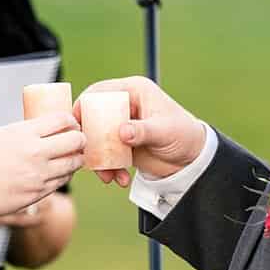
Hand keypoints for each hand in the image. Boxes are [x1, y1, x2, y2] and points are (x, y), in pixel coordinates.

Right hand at [0, 115, 84, 222]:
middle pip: (75, 141)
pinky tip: (60, 171)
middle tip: (78, 139)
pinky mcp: (39, 193)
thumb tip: (44, 129)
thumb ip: (23, 132)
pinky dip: (64, 174)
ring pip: (73, 164)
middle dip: (81, 138)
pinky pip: (62, 181)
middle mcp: (35, 153)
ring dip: (76, 158)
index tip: (70, 123)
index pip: (61, 120)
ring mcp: (39, 175)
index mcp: (23, 133)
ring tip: (72, 155)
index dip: (70, 120)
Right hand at [82, 75, 207, 186]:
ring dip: (98, 157)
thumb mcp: (164, 132)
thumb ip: (143, 131)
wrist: (192, 159)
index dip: (85, 105)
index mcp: (133, 90)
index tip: (76, 124)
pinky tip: (119, 178)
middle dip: (89, 137)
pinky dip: (108, 167)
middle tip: (86, 154)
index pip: (100, 92)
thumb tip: (123, 132)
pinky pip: (105, 153)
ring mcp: (121, 124)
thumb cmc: (185, 136)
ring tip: (107, 175)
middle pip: (93, 116)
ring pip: (97, 137)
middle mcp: (124, 105)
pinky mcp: (121, 143)